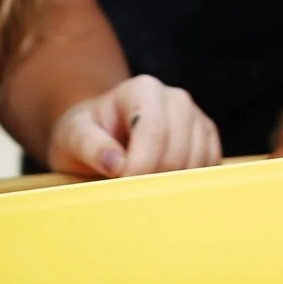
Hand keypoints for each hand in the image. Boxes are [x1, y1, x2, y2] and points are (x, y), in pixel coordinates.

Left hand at [48, 76, 219, 177]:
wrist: (102, 132)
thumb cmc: (86, 133)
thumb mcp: (73, 136)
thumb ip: (90, 146)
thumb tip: (116, 164)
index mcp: (143, 89)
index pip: (154, 130)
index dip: (140, 165)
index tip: (121, 186)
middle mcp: (176, 98)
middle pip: (178, 150)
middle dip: (153, 179)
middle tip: (129, 194)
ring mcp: (196, 118)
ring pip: (197, 162)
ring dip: (171, 186)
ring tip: (142, 189)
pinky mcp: (207, 140)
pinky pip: (209, 169)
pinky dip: (188, 186)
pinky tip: (162, 187)